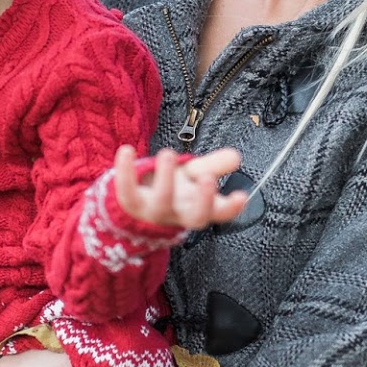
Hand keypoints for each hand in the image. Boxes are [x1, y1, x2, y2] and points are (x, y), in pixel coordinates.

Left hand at [114, 145, 246, 231]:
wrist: (137, 203)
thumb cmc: (172, 189)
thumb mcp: (194, 176)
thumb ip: (214, 165)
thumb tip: (235, 156)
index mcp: (197, 207)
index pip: (218, 213)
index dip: (231, 208)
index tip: (241, 196)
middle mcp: (178, 214)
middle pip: (194, 215)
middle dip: (203, 200)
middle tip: (209, 178)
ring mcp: (154, 211)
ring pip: (161, 202)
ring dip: (166, 179)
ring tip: (169, 154)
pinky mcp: (130, 203)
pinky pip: (126, 191)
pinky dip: (125, 171)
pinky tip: (126, 151)